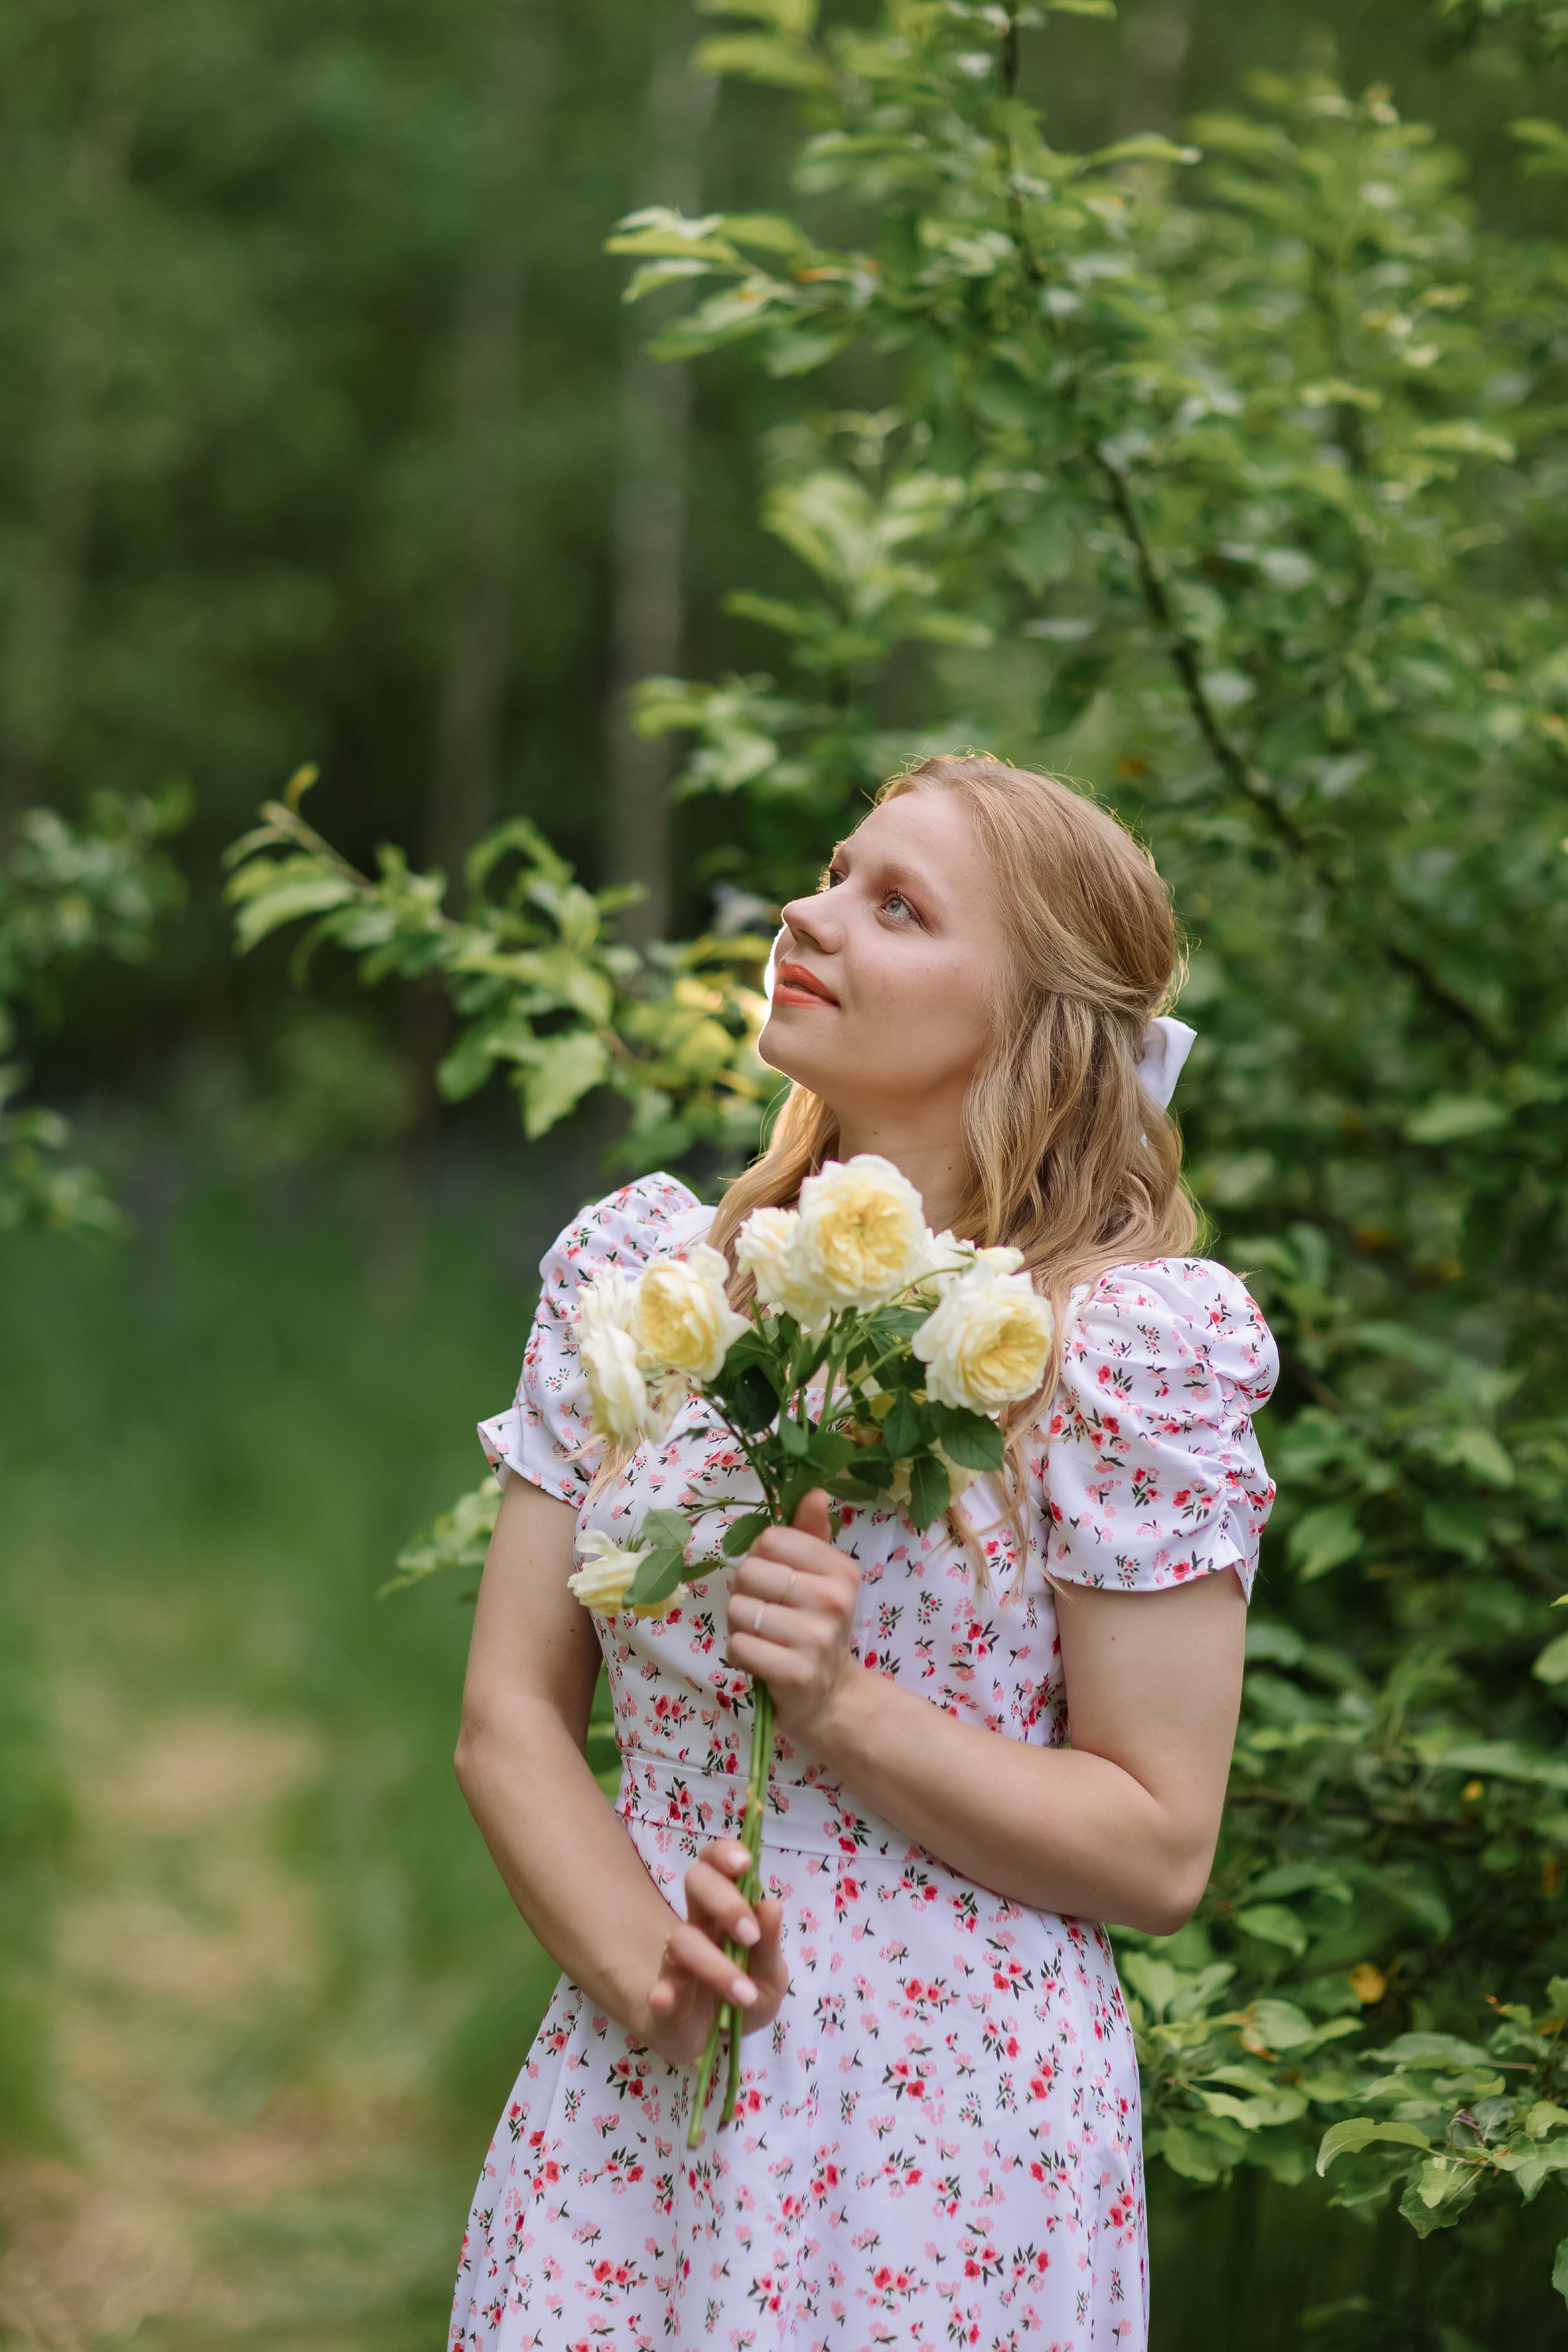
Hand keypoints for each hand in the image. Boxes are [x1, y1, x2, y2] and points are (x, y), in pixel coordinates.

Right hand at [643, 1840, 787, 2065]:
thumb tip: (772, 1904)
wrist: (715, 2042)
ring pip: (681, 1939)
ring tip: (744, 1994)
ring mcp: (675, 1962)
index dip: (726, 1854)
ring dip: (714, 1964)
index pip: (718, 1865)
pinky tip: (664, 1999)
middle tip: (749, 1935)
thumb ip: (770, 1946)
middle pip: (696, 1883)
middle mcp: (698, 1926)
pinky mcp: (662, 2001)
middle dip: (724, 1901)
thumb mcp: (770, 1977)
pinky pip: (658, 1991)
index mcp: (727, 1913)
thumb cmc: (746, 1995)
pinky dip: (662, 1993)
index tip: (744, 1864)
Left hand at [725, 1489, 861, 1749]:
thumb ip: (811, 1535)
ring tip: (764, 1638)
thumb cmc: (816, 1628)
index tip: (772, 1580)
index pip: (771, 1540)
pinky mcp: (795, 1673)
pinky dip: (739, 1654)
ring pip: (739, 1610)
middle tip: (766, 1614)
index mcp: (841, 1570)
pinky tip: (760, 1660)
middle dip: (745, 1594)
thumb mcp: (821, 1579)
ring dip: (740, 1626)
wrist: (830, 1697)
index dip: (759, 1558)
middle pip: (749, 1572)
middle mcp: (834, 1600)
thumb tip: (813, 1490)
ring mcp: (816, 1639)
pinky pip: (738, 1646)